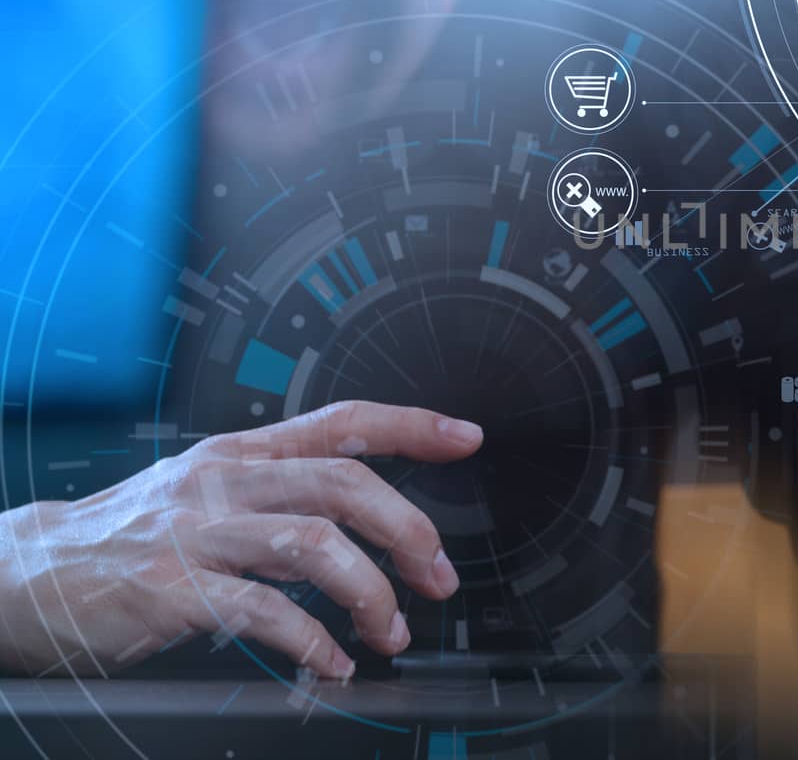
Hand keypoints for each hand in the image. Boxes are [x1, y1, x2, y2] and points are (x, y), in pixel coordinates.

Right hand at [0, 400, 481, 677]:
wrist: (26, 572)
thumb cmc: (130, 535)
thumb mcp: (207, 491)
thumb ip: (279, 493)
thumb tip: (368, 519)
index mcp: (241, 453)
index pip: (342, 422)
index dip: (412, 425)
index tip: (467, 436)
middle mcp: (225, 481)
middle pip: (345, 485)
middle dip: (409, 530)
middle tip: (437, 577)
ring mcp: (197, 532)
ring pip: (315, 543)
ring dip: (370, 592)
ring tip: (389, 631)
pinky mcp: (171, 588)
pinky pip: (263, 610)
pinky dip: (311, 640)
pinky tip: (331, 663)